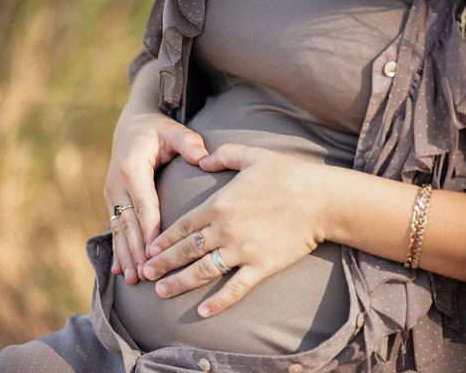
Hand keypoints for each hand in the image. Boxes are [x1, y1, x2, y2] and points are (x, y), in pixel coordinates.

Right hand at [104, 109, 208, 283]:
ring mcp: (112, 194)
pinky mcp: (112, 201)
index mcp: (133, 169)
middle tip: (146, 276)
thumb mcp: (172, 130)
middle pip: (129, 224)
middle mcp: (117, 184)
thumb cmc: (157, 130)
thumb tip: (203, 157)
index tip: (157, 254)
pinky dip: (117, 250)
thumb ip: (187, 142)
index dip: (150, 231)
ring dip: (125, 256)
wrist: (130, 126)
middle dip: (136, 252)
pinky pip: (114, 229)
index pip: (144, 205)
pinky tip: (119, 271)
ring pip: (118, 230)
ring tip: (132, 279)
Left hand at [142, 144, 331, 316]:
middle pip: (185, 251)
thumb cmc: (287, 174)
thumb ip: (222, 155)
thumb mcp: (251, 155)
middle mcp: (224, 230)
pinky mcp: (261, 266)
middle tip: (145, 275)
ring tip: (161, 292)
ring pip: (202, 271)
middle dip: (163, 264)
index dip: (163, 240)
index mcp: (218, 205)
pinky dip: (218, 301)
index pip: (182, 226)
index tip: (149, 250)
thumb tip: (201, 158)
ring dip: (180, 283)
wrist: (320, 198)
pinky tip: (203, 310)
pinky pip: (235, 288)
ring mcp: (242, 250)